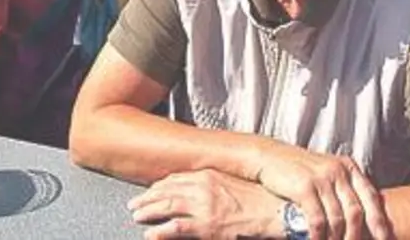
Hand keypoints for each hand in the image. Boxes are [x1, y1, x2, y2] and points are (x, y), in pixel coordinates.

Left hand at [129, 169, 281, 239]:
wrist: (275, 212)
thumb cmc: (258, 199)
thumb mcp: (232, 184)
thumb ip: (213, 184)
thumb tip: (197, 188)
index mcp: (209, 175)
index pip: (175, 178)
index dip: (159, 186)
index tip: (150, 190)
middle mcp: (203, 188)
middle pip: (166, 190)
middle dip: (147, 197)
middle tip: (134, 204)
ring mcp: (203, 207)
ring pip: (166, 206)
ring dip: (148, 211)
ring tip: (136, 215)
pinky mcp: (206, 227)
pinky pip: (176, 229)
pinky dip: (160, 232)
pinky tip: (151, 235)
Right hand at [253, 147, 392, 239]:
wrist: (269, 157)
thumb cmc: (299, 170)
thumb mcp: (327, 171)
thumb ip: (344, 187)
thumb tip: (362, 214)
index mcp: (348, 167)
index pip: (371, 197)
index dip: (380, 222)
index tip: (386, 239)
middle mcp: (338, 171)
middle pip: (356, 212)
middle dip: (357, 236)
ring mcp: (321, 178)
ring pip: (338, 219)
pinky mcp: (304, 187)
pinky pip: (318, 220)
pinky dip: (320, 237)